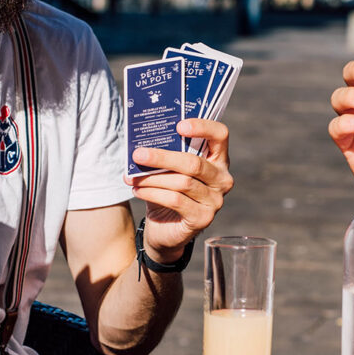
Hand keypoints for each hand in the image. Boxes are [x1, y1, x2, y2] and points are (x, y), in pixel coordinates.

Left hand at [124, 119, 232, 261]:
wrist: (165, 229)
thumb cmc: (168, 191)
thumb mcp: (168, 170)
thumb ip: (165, 154)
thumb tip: (141, 141)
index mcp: (218, 159)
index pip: (220, 135)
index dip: (203, 127)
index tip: (179, 126)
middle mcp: (222, 178)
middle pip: (194, 163)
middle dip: (163, 158)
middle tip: (138, 155)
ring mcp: (215, 200)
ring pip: (182, 182)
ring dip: (152, 178)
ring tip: (131, 177)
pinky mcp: (203, 218)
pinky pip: (176, 201)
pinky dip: (153, 194)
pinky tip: (138, 190)